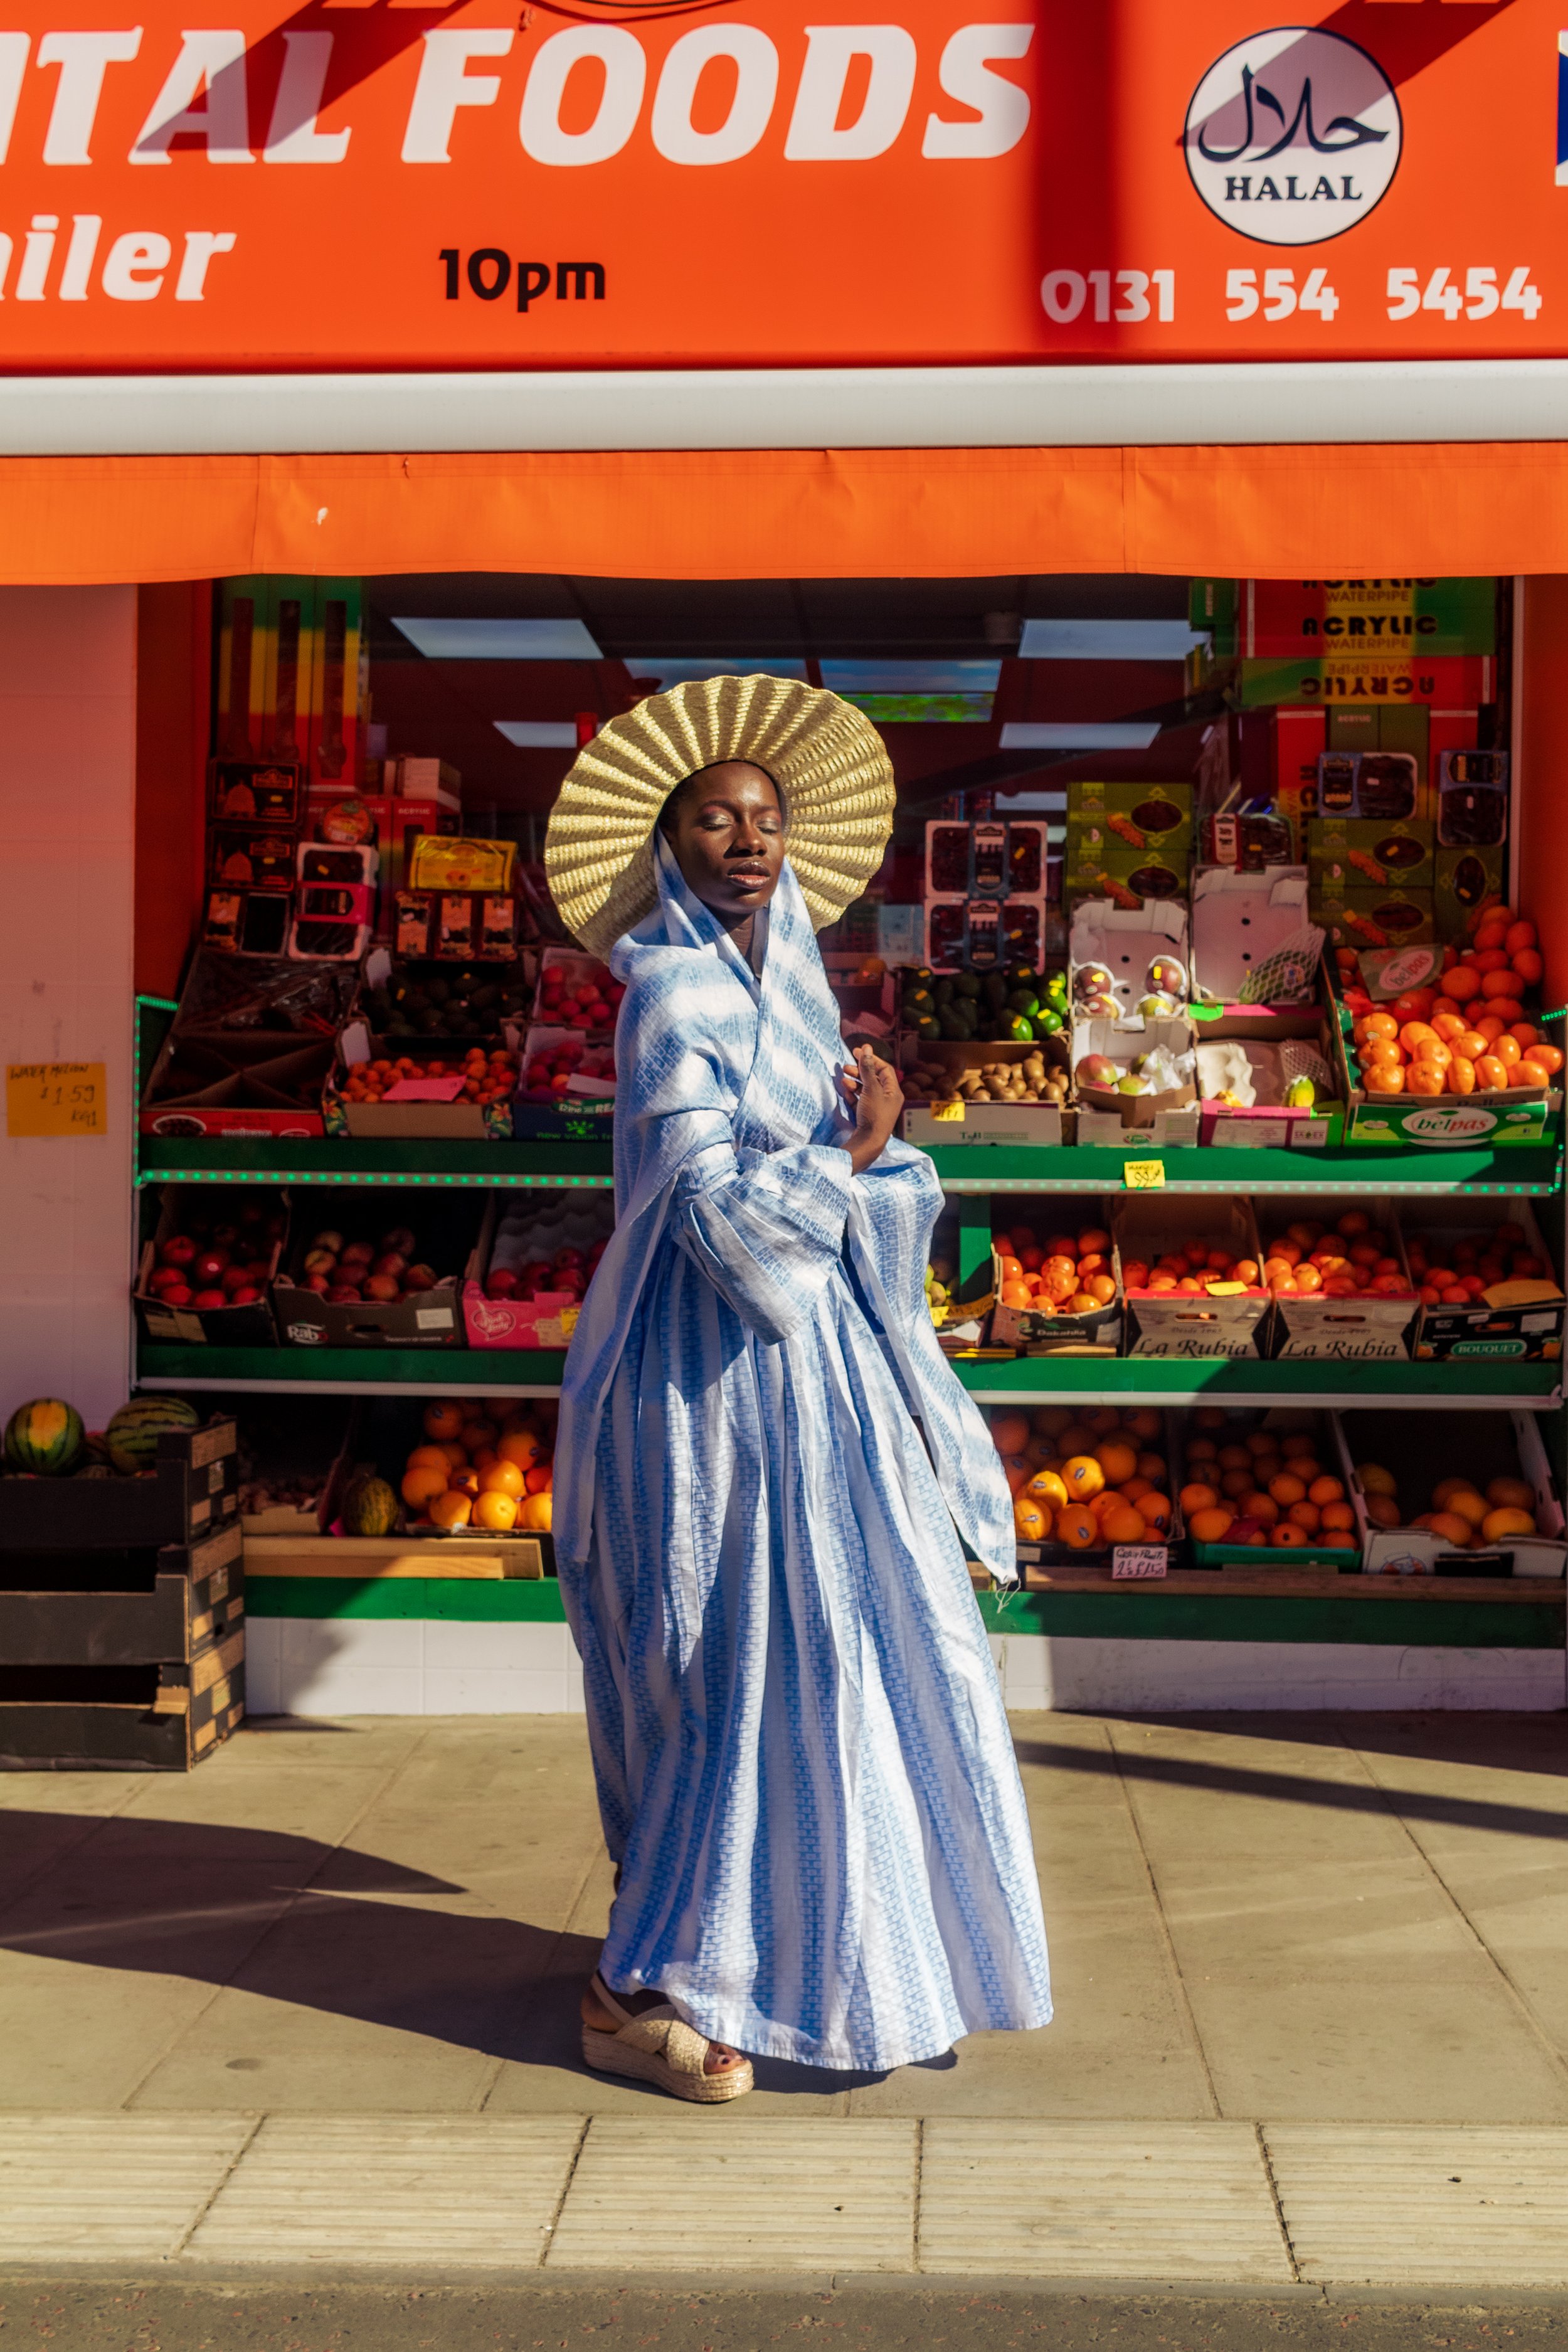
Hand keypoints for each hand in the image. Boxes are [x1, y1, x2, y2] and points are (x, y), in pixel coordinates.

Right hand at [841, 1045, 902, 1171]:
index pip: (884, 1069)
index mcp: (894, 1091)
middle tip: (846, 1066)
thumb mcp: (871, 1089)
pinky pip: (861, 1101)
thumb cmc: (873, 1116)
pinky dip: (853, 1094)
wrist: (868, 1143)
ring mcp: (878, 1108)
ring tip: (843, 1079)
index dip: (871, 1059)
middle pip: (874, 1079)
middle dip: (860, 1071)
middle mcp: (888, 1099)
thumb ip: (867, 1069)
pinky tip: (845, 1091)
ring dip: (855, 1082)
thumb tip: (867, 1048)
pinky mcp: (868, 1116)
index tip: (857, 1052)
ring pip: (866, 1089)